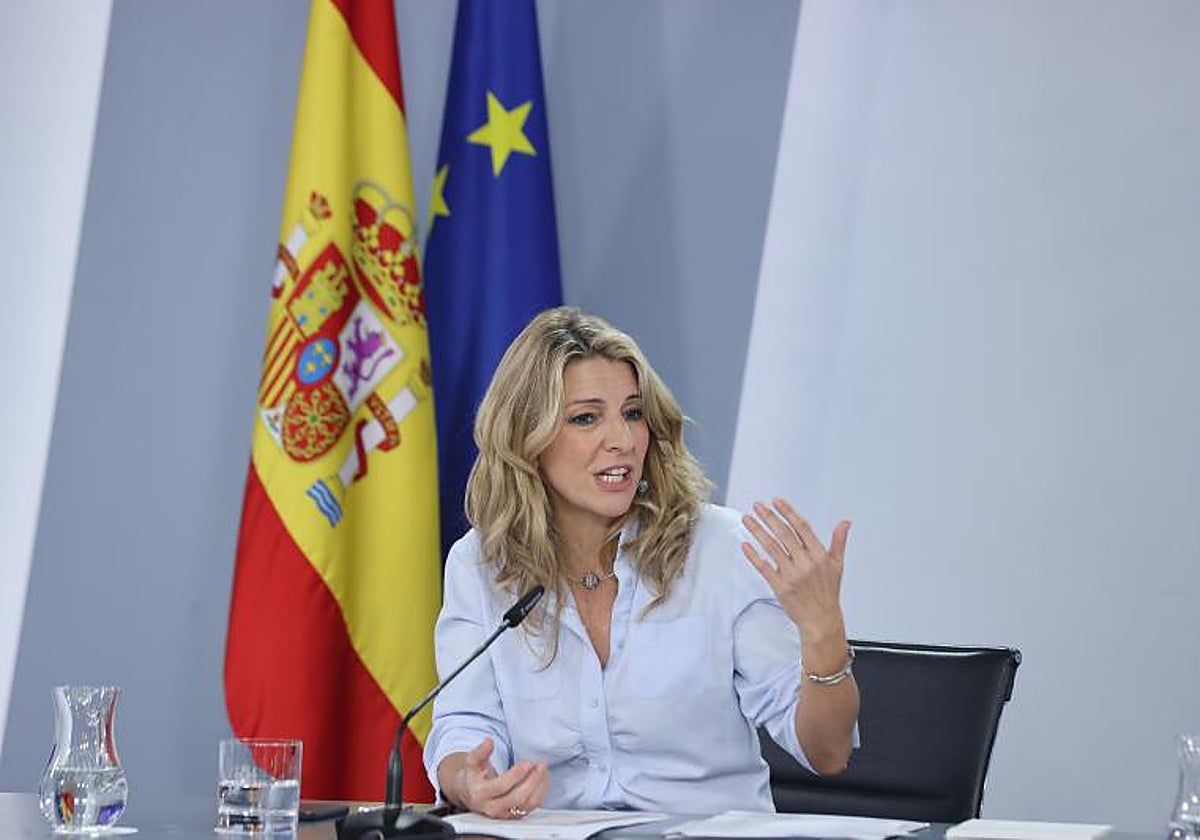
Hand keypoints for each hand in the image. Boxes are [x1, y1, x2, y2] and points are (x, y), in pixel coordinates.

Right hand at [443, 737, 549, 819]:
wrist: (472, 795)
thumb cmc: (474, 777)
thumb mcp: (472, 762)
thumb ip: (480, 751)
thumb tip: (488, 741)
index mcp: (480, 794)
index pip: (502, 786)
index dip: (517, 774)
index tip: (528, 762)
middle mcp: (492, 808)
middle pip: (518, 797)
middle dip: (533, 780)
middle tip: (541, 765)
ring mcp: (505, 814)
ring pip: (528, 804)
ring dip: (540, 786)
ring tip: (543, 769)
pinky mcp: (515, 816)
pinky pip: (532, 806)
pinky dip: (541, 791)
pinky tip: (543, 777)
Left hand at [741, 498, 849, 642]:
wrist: (821, 620)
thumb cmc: (828, 593)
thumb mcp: (837, 565)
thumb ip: (839, 541)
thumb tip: (845, 523)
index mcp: (819, 555)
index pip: (802, 528)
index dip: (788, 512)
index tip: (776, 501)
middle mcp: (805, 563)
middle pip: (784, 534)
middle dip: (769, 517)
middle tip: (758, 506)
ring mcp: (792, 575)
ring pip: (771, 548)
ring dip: (757, 531)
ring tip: (747, 519)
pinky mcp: (780, 586)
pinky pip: (764, 567)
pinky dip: (753, 555)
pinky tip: (745, 545)